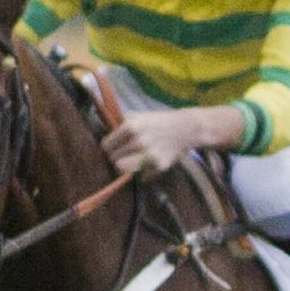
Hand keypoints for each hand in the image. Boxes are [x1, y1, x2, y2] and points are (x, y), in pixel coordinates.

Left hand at [106, 104, 232, 177]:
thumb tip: (103, 133)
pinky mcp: (158, 165)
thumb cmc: (158, 121)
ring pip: (122, 169)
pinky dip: (142, 171)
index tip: (114, 147)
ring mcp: (149, 155)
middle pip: (113, 159)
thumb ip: (119, 124)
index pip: (106, 146)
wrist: (186, 128)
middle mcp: (138, 141)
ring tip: (131, 161)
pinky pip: (140, 175)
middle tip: (125, 153)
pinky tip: (148, 162)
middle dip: (117, 156)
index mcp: (130, 127)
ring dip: (125, 166)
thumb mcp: (137, 115)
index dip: (109, 147)